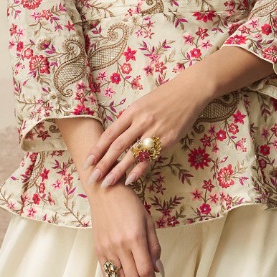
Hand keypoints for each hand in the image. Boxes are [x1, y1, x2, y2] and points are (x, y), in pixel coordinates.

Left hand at [85, 69, 210, 190]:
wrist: (190, 92)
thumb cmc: (164, 98)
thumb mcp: (142, 104)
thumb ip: (129, 120)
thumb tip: (115, 137)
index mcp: (132, 112)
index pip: (110, 133)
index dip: (97, 149)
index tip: (87, 162)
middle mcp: (141, 122)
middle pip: (118, 146)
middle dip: (103, 164)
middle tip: (92, 178)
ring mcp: (155, 131)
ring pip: (132, 154)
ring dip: (118, 171)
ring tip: (107, 183)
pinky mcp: (168, 140)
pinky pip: (150, 157)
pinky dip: (139, 169)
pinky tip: (129, 180)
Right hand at [90, 185, 164, 276]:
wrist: (105, 193)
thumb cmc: (130, 205)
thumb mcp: (149, 222)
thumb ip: (154, 247)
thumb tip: (157, 270)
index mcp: (135, 238)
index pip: (145, 272)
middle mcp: (119, 246)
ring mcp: (107, 249)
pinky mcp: (98, 250)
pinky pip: (107, 274)